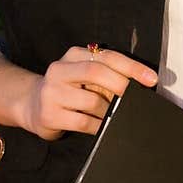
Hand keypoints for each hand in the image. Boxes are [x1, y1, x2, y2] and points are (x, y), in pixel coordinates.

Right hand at [20, 45, 157, 140]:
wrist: (31, 105)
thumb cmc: (67, 90)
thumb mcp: (83, 75)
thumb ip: (106, 74)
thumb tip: (139, 85)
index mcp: (73, 55)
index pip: (106, 57)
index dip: (132, 67)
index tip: (151, 79)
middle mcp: (59, 70)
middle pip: (96, 73)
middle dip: (122, 86)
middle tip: (137, 97)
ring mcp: (52, 93)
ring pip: (92, 102)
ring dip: (110, 111)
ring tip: (114, 114)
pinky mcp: (49, 115)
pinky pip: (84, 122)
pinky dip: (99, 126)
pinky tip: (103, 126)